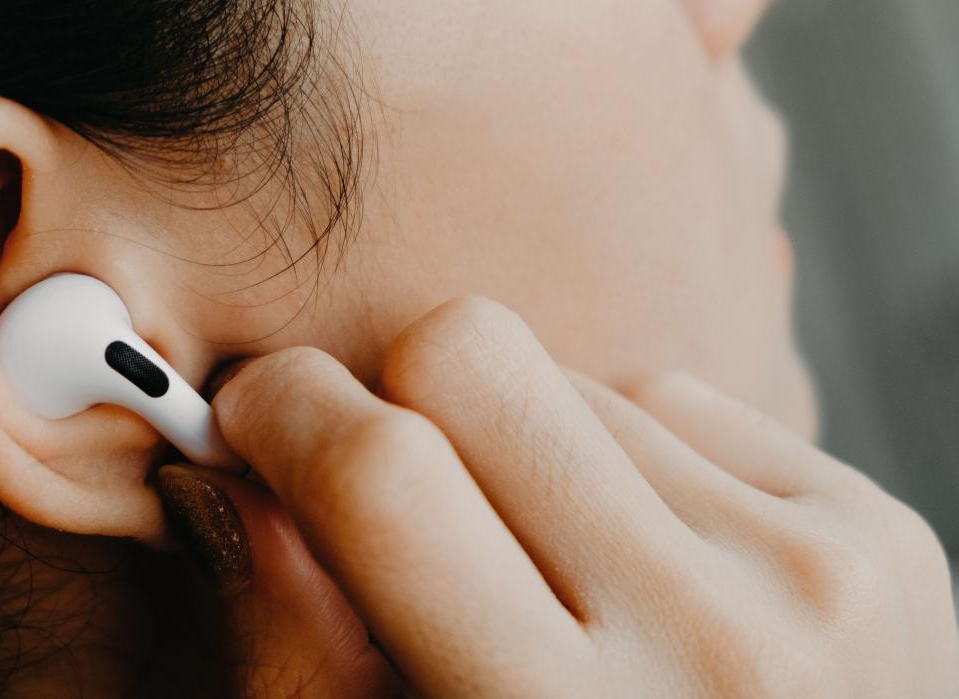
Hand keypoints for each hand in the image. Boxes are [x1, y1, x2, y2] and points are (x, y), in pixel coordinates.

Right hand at [182, 296, 957, 696]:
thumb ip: (292, 651)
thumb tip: (228, 478)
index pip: (384, 476)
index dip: (282, 414)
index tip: (253, 414)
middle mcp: (713, 640)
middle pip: (472, 356)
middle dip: (395, 397)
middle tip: (388, 477)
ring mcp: (813, 570)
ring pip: (576, 377)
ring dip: (525, 449)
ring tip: (549, 570)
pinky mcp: (877, 529)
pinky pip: (677, 402)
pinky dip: (625, 460)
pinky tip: (638, 565)